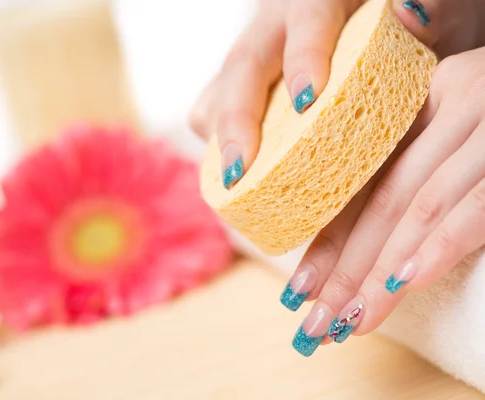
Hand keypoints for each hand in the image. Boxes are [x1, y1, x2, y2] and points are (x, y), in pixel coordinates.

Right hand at [190, 0, 484, 189]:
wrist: (366, 31)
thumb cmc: (395, 32)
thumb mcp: (431, 12)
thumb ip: (431, 9)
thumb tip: (410, 13)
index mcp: (318, 3)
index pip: (308, 20)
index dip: (304, 57)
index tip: (307, 101)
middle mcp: (273, 29)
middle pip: (241, 66)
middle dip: (237, 120)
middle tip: (241, 169)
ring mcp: (251, 62)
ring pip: (215, 94)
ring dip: (219, 139)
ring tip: (234, 183)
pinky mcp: (236, 90)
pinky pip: (210, 116)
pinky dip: (219, 148)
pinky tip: (242, 175)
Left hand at [288, 46, 484, 356]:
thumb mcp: (458, 130)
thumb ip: (417, 167)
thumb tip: (367, 247)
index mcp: (423, 101)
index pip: (362, 182)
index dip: (328, 241)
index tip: (299, 290)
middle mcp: (452, 101)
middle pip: (383, 200)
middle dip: (344, 270)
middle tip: (315, 324)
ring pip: (420, 207)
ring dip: (381, 273)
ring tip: (349, 322)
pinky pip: (476, 205)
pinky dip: (439, 246)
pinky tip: (405, 283)